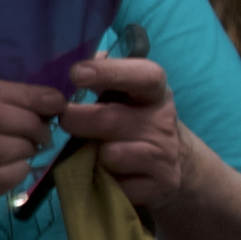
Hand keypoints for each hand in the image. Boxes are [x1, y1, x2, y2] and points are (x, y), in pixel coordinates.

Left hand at [57, 49, 218, 208]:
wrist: (174, 165)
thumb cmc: (136, 123)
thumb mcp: (127, 96)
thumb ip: (105, 76)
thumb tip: (83, 54)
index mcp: (153, 92)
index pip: (142, 75)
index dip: (109, 72)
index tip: (76, 73)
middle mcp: (162, 120)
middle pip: (110, 119)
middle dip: (77, 121)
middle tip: (66, 122)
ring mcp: (164, 154)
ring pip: (111, 155)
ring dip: (92, 156)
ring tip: (94, 153)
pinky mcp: (161, 184)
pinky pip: (116, 185)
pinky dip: (104, 183)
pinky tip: (110, 177)